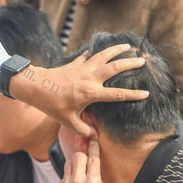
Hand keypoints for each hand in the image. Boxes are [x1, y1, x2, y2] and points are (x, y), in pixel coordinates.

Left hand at [10, 44, 147, 137]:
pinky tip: (102, 47)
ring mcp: (83, 68)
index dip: (133, 95)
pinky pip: (89, 55)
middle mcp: (90, 78)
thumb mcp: (67, 121)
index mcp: (91, 93)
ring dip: (117, 50)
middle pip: (115, 68)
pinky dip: (96, 51)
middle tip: (142, 61)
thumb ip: (83, 129)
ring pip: (104, 55)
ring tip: (128, 46)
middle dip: (130, 64)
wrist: (36, 86)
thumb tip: (94, 136)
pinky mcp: (75, 63)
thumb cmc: (52, 105)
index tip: (146, 93)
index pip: (117, 94)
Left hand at [53, 139, 108, 182]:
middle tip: (85, 161)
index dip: (93, 147)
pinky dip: (67, 180)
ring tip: (78, 177)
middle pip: (78, 155)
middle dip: (82, 156)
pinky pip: (63, 176)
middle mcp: (78, 181)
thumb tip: (96, 171)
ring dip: (74, 166)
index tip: (92, 140)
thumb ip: (101, 182)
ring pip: (69, 163)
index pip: (93, 158)